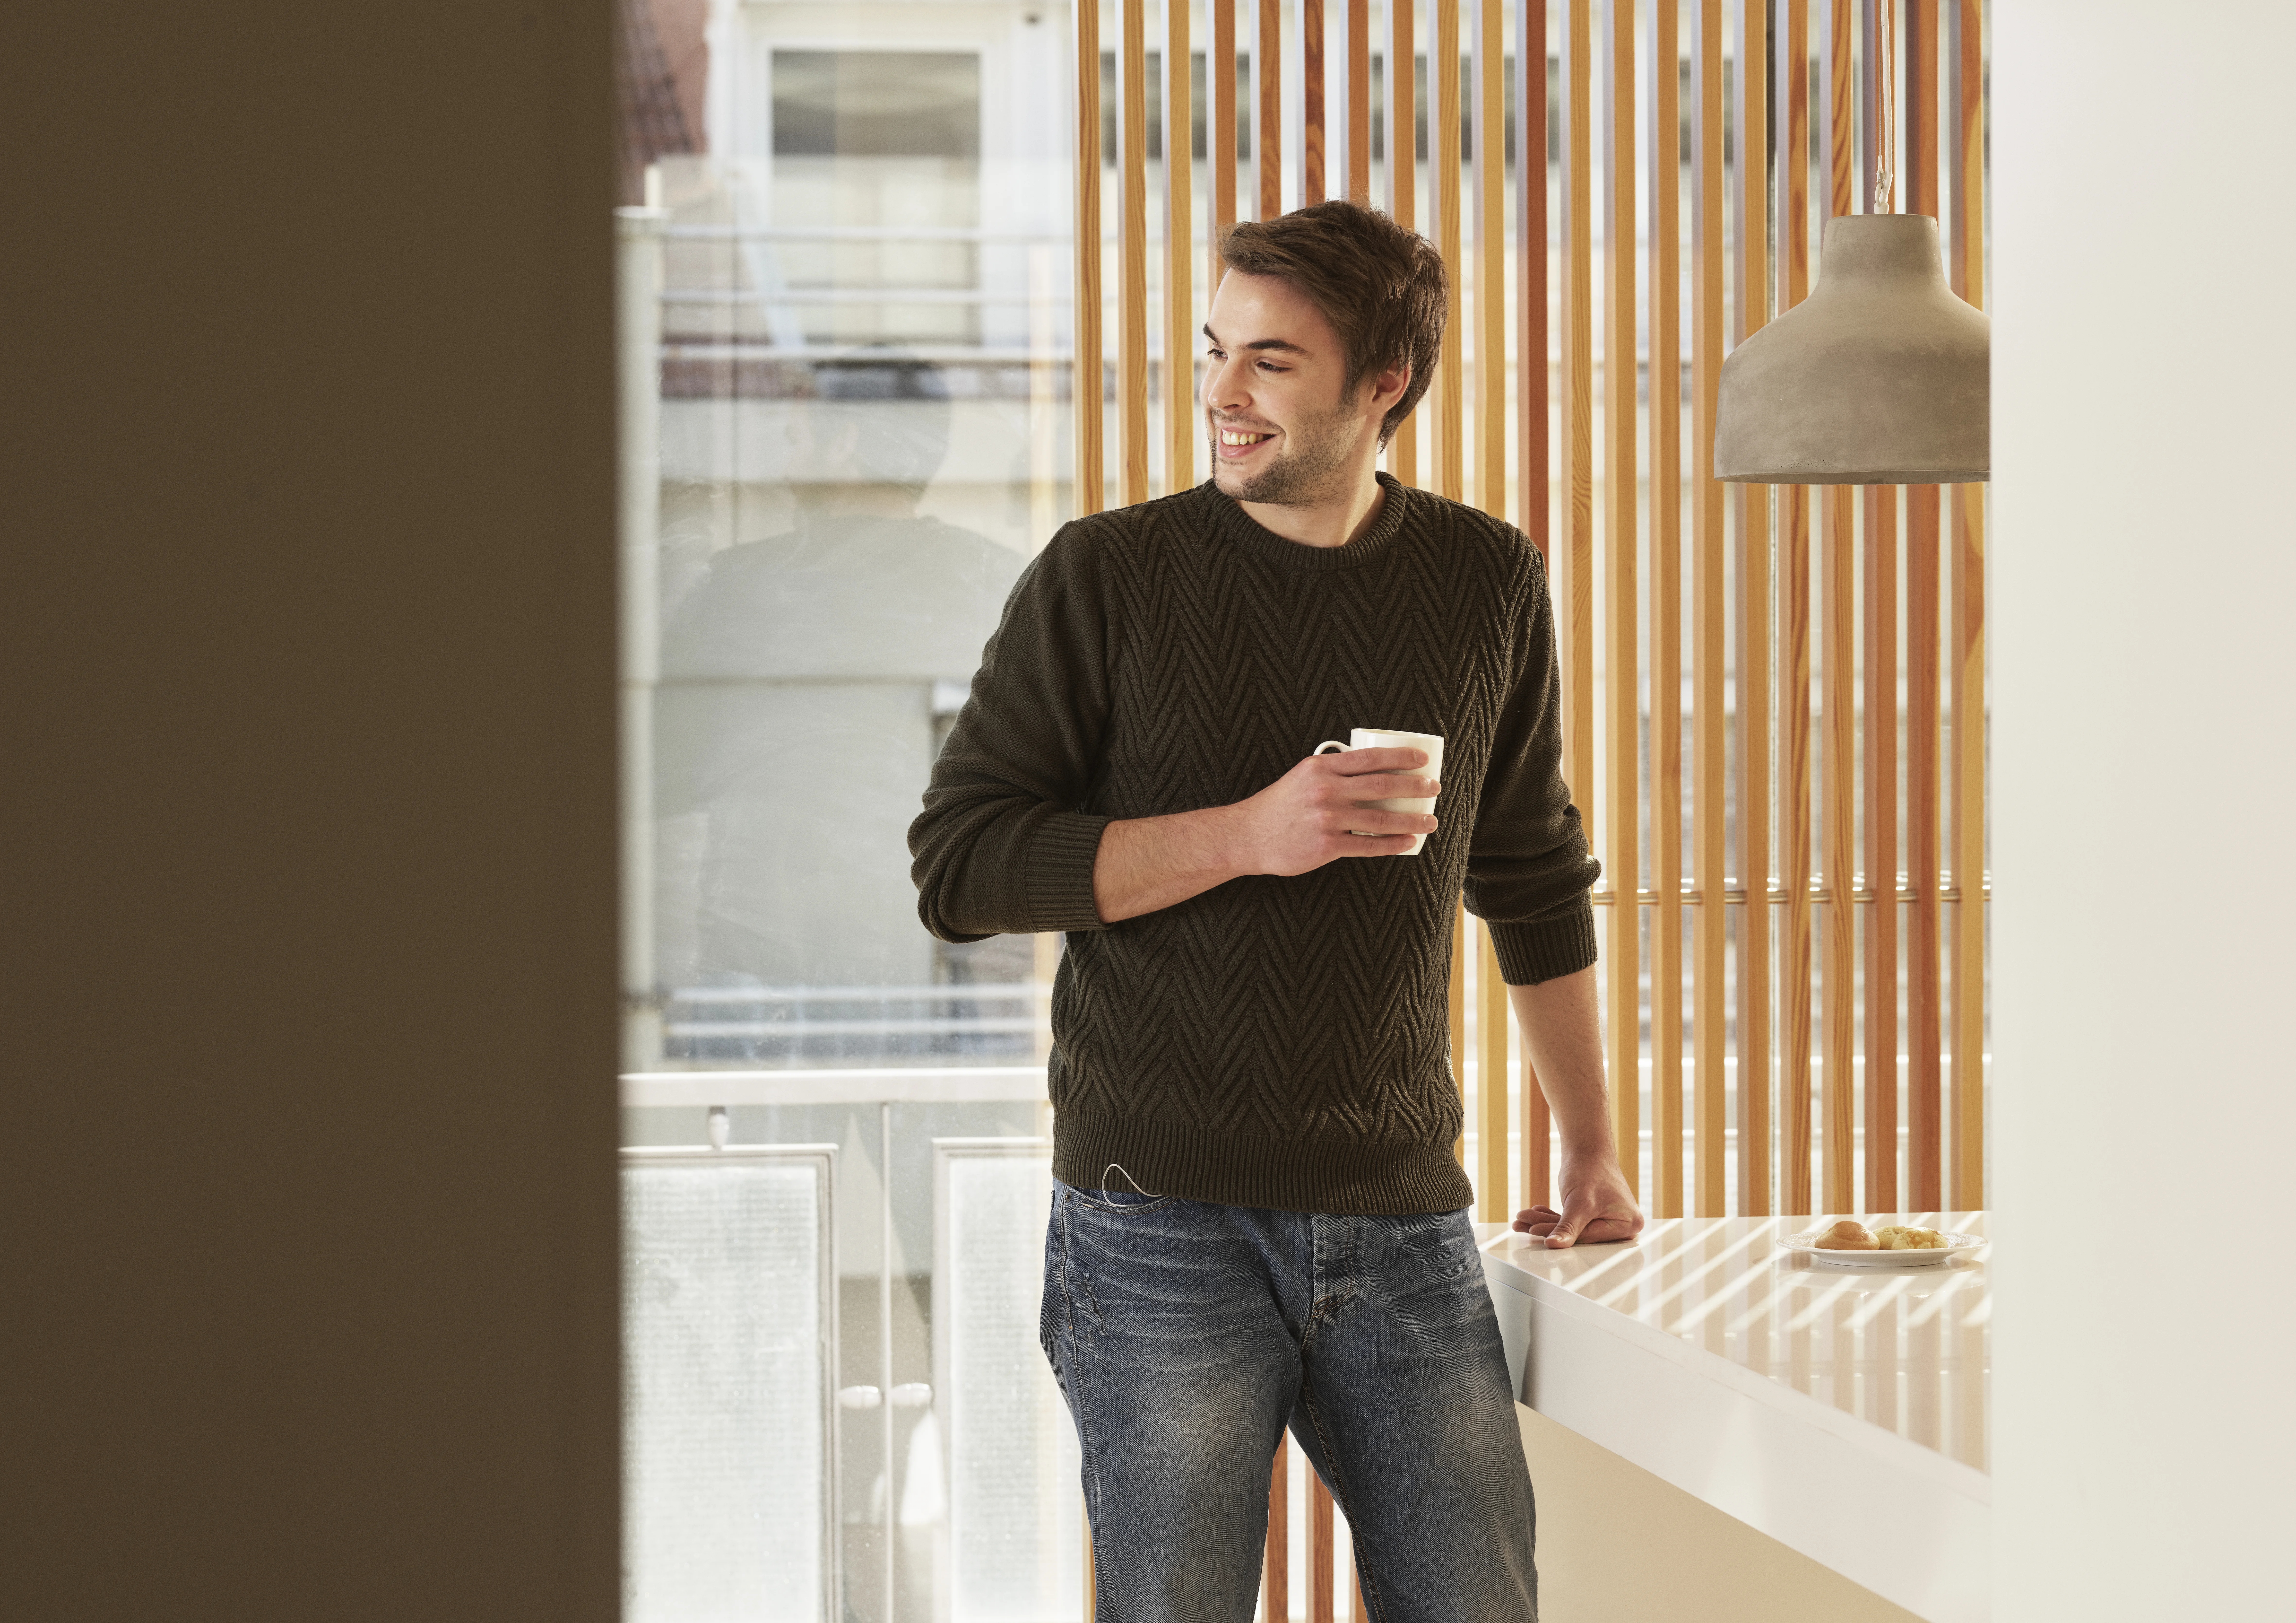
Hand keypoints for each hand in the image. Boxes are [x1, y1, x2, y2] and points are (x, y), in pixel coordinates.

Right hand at [1228, 748, 1440, 875]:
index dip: (1401, 758)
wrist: (1248, 835)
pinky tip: (1409, 842)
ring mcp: (1327, 819)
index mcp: (1321, 768)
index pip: (1370, 757)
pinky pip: (1368, 845)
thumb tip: (1373, 770)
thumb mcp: (1303, 776)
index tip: (1422, 760)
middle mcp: (1325, 790)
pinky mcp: (1326, 845)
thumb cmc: (1279, 805)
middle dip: (1414, 786)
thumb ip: (1334, 771)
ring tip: (1430, 820)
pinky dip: (1393, 844)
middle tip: (1434, 788)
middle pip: (1382, 785)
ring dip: (1412, 819)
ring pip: (1381, 818)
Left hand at [1512, 1155, 1644, 1248]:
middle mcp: (1622, 1225)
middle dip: (1547, 1227)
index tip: (1534, 1231)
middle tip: (1522, 1223)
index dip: (1561, 1235)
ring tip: (1522, 1218)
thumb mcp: (1580, 1203)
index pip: (1589, 1237)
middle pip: (1579, 1233)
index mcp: (1628, 1224)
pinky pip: (1572, 1220)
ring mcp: (1609, 1220)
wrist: (1588, 1147)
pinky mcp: (1595, 1215)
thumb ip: (1568, 1228)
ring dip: (1545, 1222)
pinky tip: (1535, 1212)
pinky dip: (1553, 1217)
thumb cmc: (1590, 1169)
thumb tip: (1554, 1245)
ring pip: (1572, 1227)